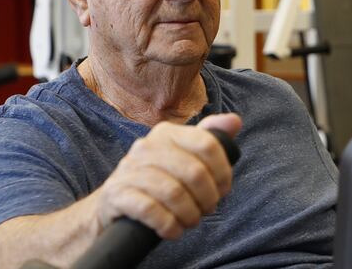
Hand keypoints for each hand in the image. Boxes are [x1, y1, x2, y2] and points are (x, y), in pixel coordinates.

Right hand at [94, 113, 241, 238]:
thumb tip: (235, 121)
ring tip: (190, 221)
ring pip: (173, 193)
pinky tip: (172, 230)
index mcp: (167, 133)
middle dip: (208, 198)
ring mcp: (128, 169)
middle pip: (194, 172)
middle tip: (207, 210)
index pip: (208, 144)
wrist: (117, 203)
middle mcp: (146, 146)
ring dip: (189, 214)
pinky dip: (168, 225)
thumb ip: (210, 138)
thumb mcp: (183, 156)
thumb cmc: (159, 180)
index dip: (223, 172)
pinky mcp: (116, 194)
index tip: (223, 190)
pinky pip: (150, 210)